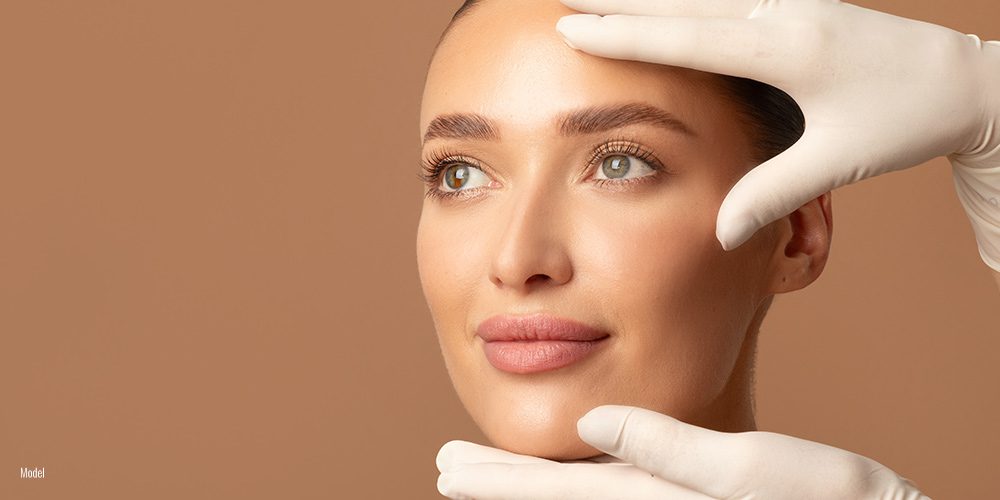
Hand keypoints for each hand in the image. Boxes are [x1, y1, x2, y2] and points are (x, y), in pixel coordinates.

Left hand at [437, 405, 927, 498]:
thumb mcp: (753, 468)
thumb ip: (668, 449)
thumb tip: (591, 419)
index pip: (558, 491)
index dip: (499, 479)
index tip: (448, 466)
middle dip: (499, 486)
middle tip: (445, 471)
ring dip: (529, 489)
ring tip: (486, 477)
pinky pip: (619, 496)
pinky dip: (577, 489)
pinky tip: (570, 474)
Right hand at [556, 0, 999, 270]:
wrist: (962, 82)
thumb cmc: (902, 120)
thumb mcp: (837, 161)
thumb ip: (771, 192)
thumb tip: (718, 234)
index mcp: (788, 49)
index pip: (686, 38)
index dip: (623, 33)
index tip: (571, 24)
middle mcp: (785, 11)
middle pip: (682, 0)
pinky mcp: (798, 0)